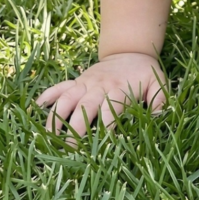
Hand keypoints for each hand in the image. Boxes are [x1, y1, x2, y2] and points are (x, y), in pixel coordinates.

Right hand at [35, 52, 167, 144]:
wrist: (130, 50)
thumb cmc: (145, 72)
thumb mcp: (158, 83)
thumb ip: (160, 99)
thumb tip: (160, 117)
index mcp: (119, 89)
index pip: (110, 109)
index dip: (105, 127)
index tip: (101, 145)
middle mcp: (99, 86)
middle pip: (84, 107)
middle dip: (76, 128)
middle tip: (70, 148)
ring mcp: (86, 83)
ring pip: (67, 98)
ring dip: (56, 115)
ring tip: (49, 135)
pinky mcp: (77, 80)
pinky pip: (60, 86)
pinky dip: (48, 94)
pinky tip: (38, 106)